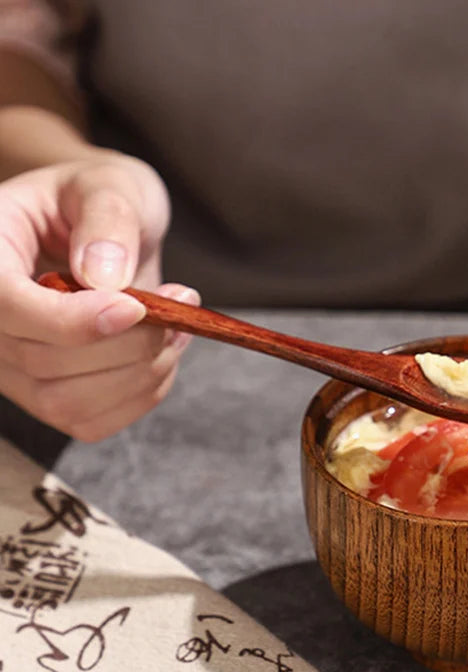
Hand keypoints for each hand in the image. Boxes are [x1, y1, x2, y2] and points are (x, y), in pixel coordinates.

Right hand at [0, 152, 198, 439]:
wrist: (101, 230)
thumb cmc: (96, 200)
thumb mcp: (108, 184)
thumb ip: (107, 219)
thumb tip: (104, 276)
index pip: (6, 307)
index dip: (70, 321)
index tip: (135, 308)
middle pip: (44, 363)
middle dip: (128, 343)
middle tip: (180, 300)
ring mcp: (10, 367)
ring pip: (68, 402)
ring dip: (141, 371)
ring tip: (177, 326)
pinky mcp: (45, 397)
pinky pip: (91, 422)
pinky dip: (141, 394)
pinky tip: (162, 354)